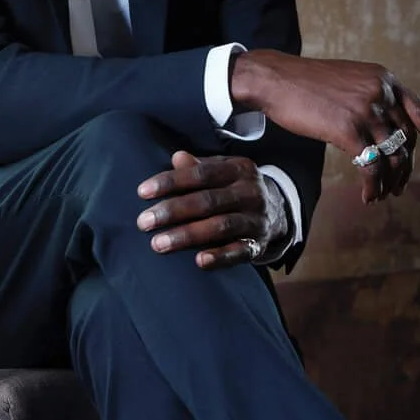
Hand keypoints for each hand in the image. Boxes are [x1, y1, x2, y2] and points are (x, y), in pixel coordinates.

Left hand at [136, 151, 281, 267]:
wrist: (277, 213)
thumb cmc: (234, 189)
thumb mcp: (222, 171)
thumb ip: (198, 167)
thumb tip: (177, 158)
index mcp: (238, 169)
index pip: (201, 173)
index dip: (171, 182)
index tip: (143, 192)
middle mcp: (250, 192)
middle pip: (208, 201)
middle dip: (173, 211)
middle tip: (143, 222)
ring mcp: (255, 219)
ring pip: (220, 226)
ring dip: (187, 235)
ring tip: (158, 244)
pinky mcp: (258, 244)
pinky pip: (239, 252)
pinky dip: (220, 257)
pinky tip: (199, 261)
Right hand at [229, 50, 419, 203]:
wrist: (276, 79)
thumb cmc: (307, 85)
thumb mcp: (350, 81)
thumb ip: (372, 99)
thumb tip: (388, 131)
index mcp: (386, 80)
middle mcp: (381, 93)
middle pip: (407, 141)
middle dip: (406, 170)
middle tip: (399, 188)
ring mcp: (366, 110)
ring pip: (393, 158)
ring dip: (390, 182)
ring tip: (382, 195)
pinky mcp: (348, 129)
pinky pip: (371, 167)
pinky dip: (373, 186)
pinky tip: (368, 196)